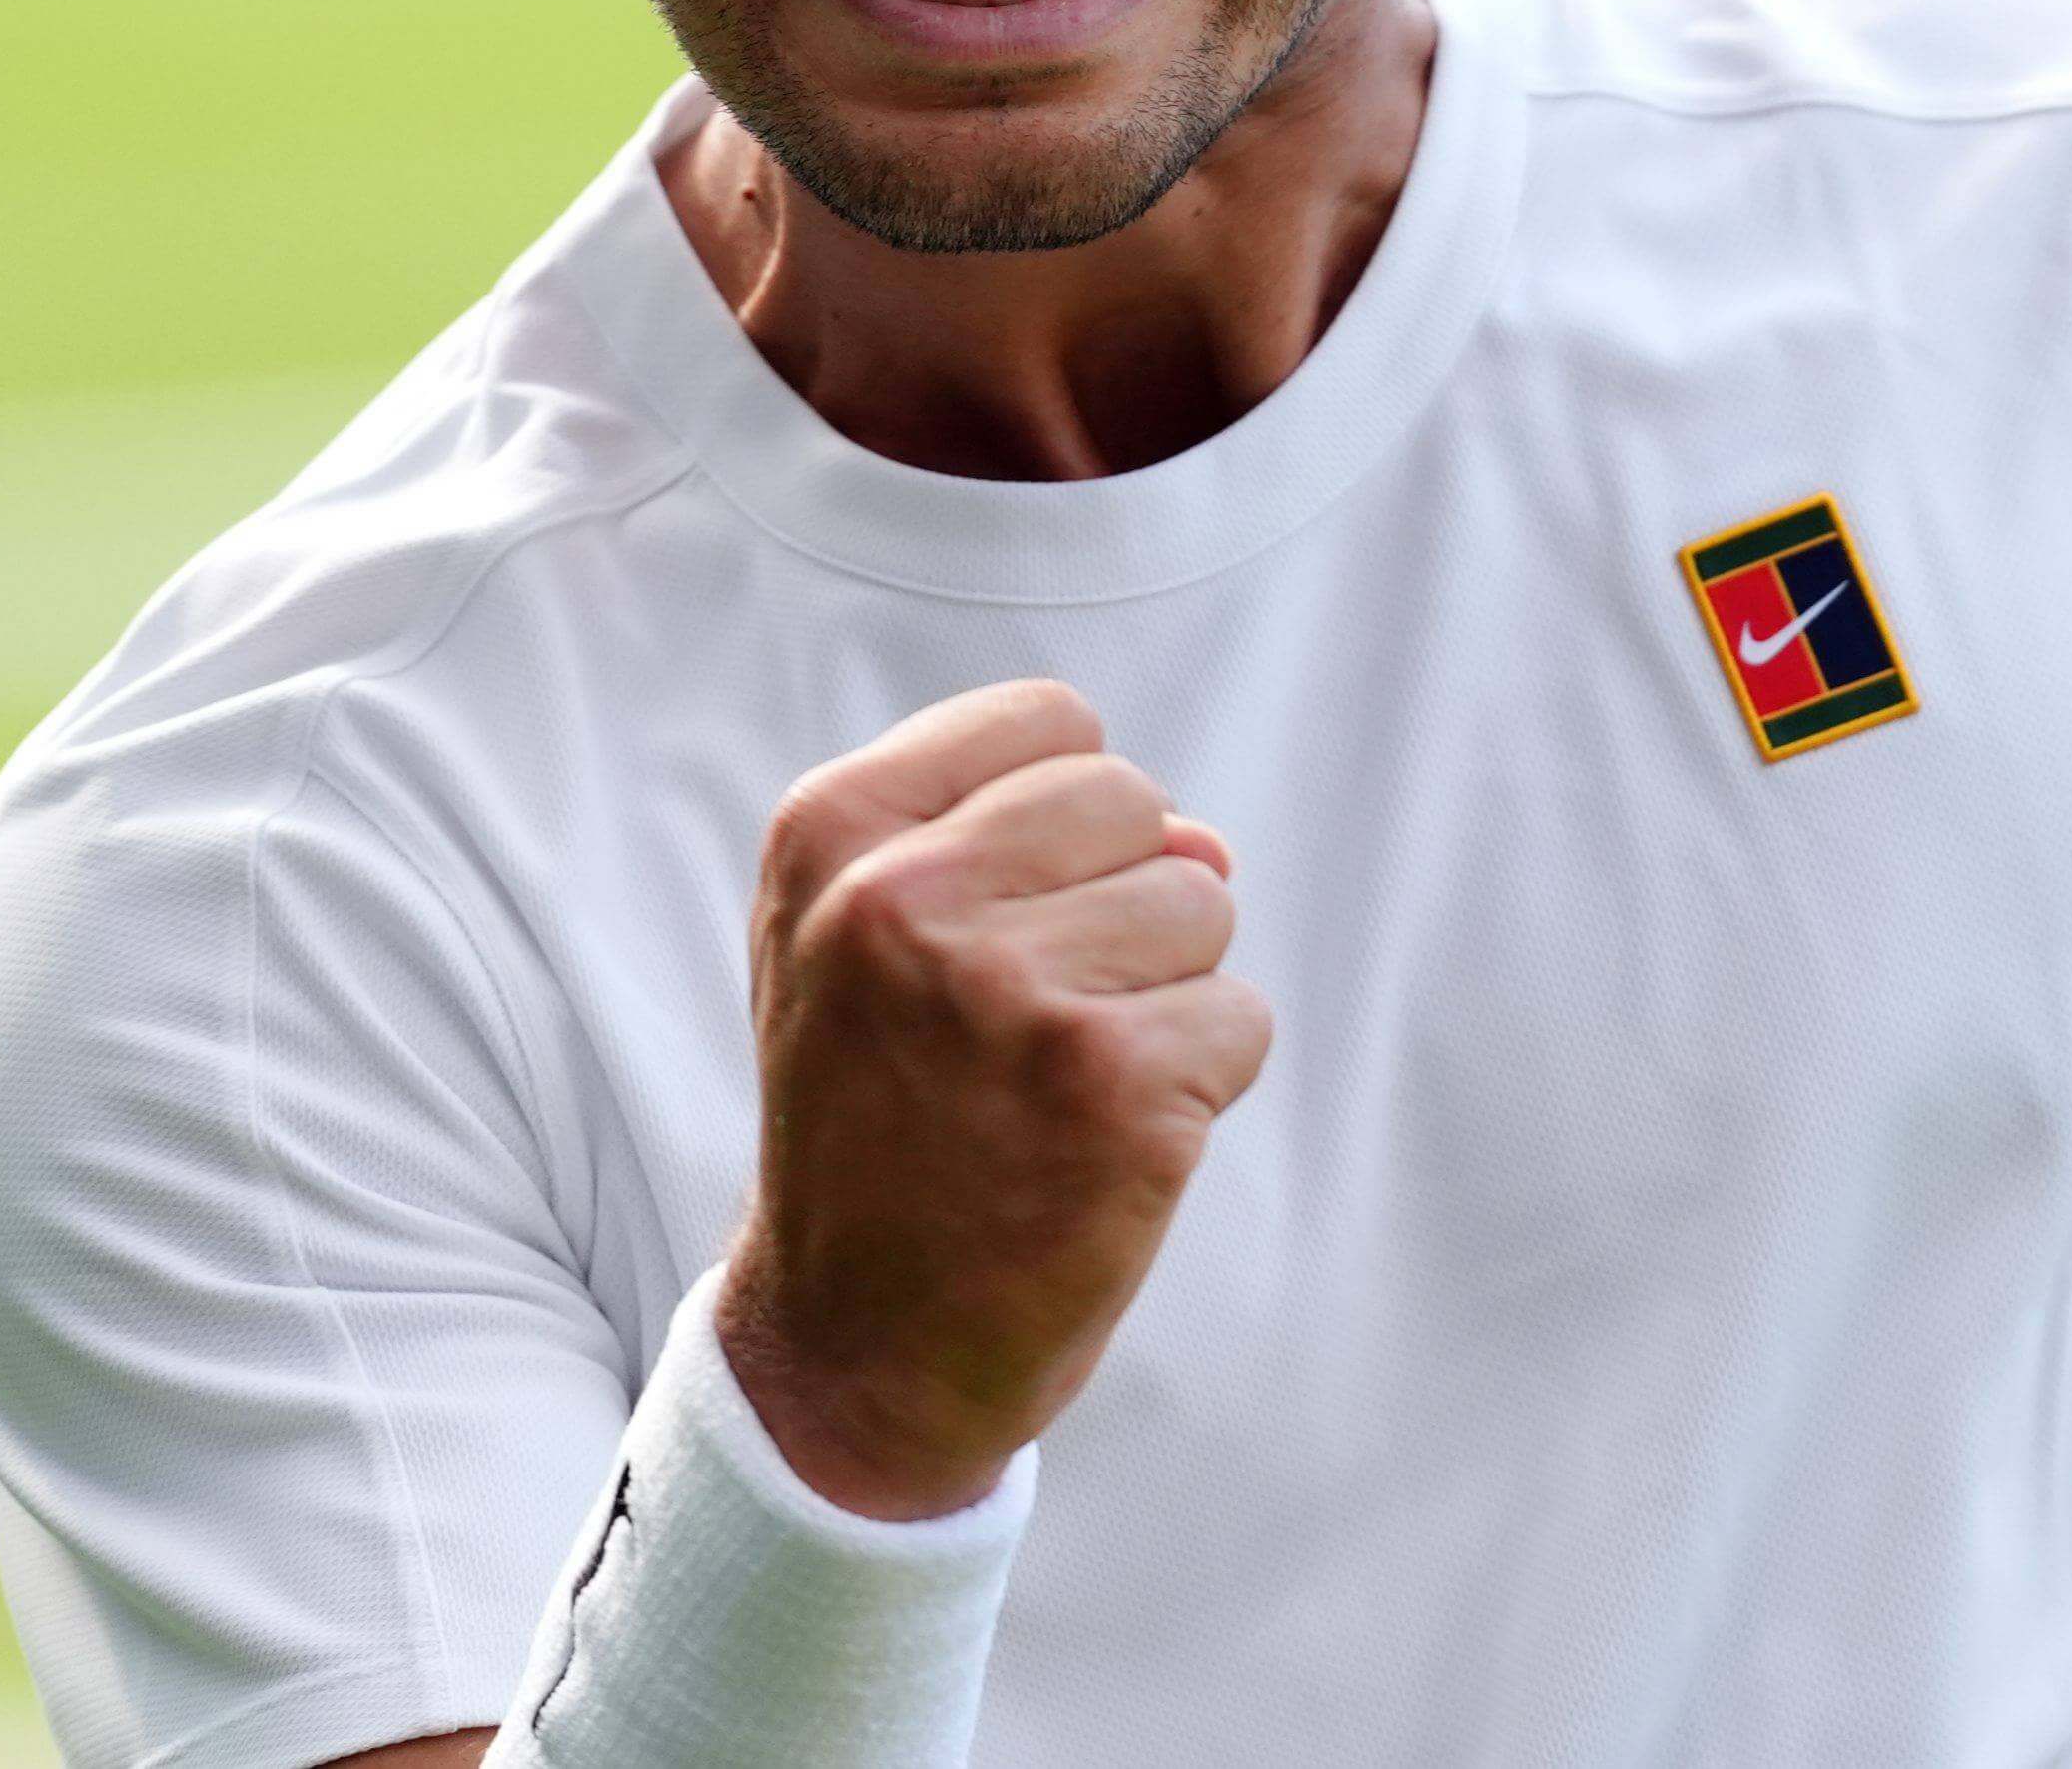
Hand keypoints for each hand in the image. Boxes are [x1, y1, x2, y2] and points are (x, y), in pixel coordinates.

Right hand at [715, 679, 1270, 1520]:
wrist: (853, 1351)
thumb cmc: (882, 1123)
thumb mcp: (870, 948)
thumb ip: (1020, 845)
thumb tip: (1209, 843)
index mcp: (830, 838)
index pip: (1050, 721)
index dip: (1066, 819)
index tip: (1003, 915)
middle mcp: (904, 902)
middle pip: (1135, 803)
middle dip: (1122, 901)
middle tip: (1029, 1024)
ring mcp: (1010, 993)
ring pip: (1202, 905)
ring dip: (1165, 996)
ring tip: (1057, 1088)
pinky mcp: (1110, 1088)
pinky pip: (1241, 1020)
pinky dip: (1200, 1086)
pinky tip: (1102, 1148)